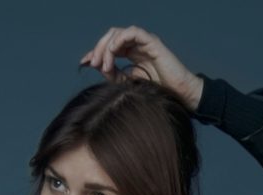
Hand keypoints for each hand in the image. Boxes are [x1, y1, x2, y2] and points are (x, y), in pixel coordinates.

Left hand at [77, 26, 202, 110]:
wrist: (178, 94)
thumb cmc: (157, 90)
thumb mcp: (128, 83)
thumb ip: (114, 75)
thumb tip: (97, 66)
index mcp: (130, 53)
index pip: (108, 46)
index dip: (95, 52)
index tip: (84, 63)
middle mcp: (136, 45)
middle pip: (110, 37)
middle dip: (98, 49)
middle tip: (92, 64)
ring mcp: (144, 42)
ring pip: (118, 33)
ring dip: (107, 46)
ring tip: (104, 63)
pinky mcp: (152, 42)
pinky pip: (133, 32)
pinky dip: (120, 39)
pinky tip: (114, 51)